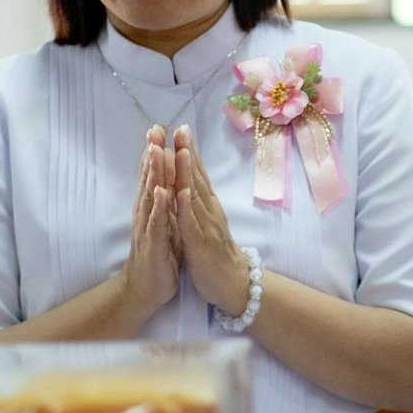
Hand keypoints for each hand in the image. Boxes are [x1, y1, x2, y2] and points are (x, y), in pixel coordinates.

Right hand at [119, 127, 179, 317]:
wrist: (146, 288)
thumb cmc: (158, 254)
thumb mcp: (164, 222)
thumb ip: (163, 200)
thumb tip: (167, 178)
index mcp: (151, 207)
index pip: (152, 175)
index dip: (155, 152)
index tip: (159, 128)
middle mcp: (145, 213)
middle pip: (149, 179)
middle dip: (152, 154)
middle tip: (154, 129)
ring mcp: (147, 228)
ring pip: (150, 196)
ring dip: (153, 174)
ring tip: (155, 151)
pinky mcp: (153, 245)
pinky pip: (156, 224)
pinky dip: (159, 208)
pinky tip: (161, 192)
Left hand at [171, 126, 253, 318]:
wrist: (233, 284)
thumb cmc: (216, 253)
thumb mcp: (207, 221)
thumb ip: (200, 200)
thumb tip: (192, 180)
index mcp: (207, 205)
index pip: (197, 174)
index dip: (189, 150)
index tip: (181, 128)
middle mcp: (209, 211)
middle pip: (196, 177)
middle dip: (187, 152)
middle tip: (181, 128)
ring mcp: (206, 226)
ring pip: (194, 196)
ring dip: (186, 173)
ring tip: (179, 151)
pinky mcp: (201, 245)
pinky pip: (191, 225)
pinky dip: (185, 209)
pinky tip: (179, 194)